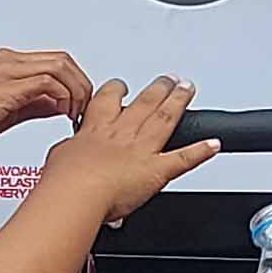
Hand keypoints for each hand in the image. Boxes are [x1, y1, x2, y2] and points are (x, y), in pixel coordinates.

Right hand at [0, 48, 94, 157]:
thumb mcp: (12, 109)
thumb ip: (38, 102)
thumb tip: (61, 104)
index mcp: (9, 62)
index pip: (55, 61)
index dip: (75, 80)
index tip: (81, 101)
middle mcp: (9, 60)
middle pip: (62, 59)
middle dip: (81, 83)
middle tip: (85, 106)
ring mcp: (8, 70)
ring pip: (59, 66)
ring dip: (75, 89)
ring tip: (76, 111)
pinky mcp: (8, 85)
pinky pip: (48, 82)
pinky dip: (62, 96)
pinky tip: (63, 112)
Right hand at [42, 77, 215, 223]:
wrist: (75, 193)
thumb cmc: (63, 179)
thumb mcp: (58, 158)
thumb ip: (67, 152)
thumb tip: (65, 155)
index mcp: (97, 129)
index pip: (108, 100)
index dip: (117, 89)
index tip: (122, 85)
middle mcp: (122, 134)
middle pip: (144, 103)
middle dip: (158, 88)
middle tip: (169, 79)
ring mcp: (141, 150)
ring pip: (164, 119)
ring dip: (178, 102)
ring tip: (188, 88)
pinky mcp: (156, 171)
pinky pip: (183, 159)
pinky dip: (201, 151)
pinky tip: (214, 144)